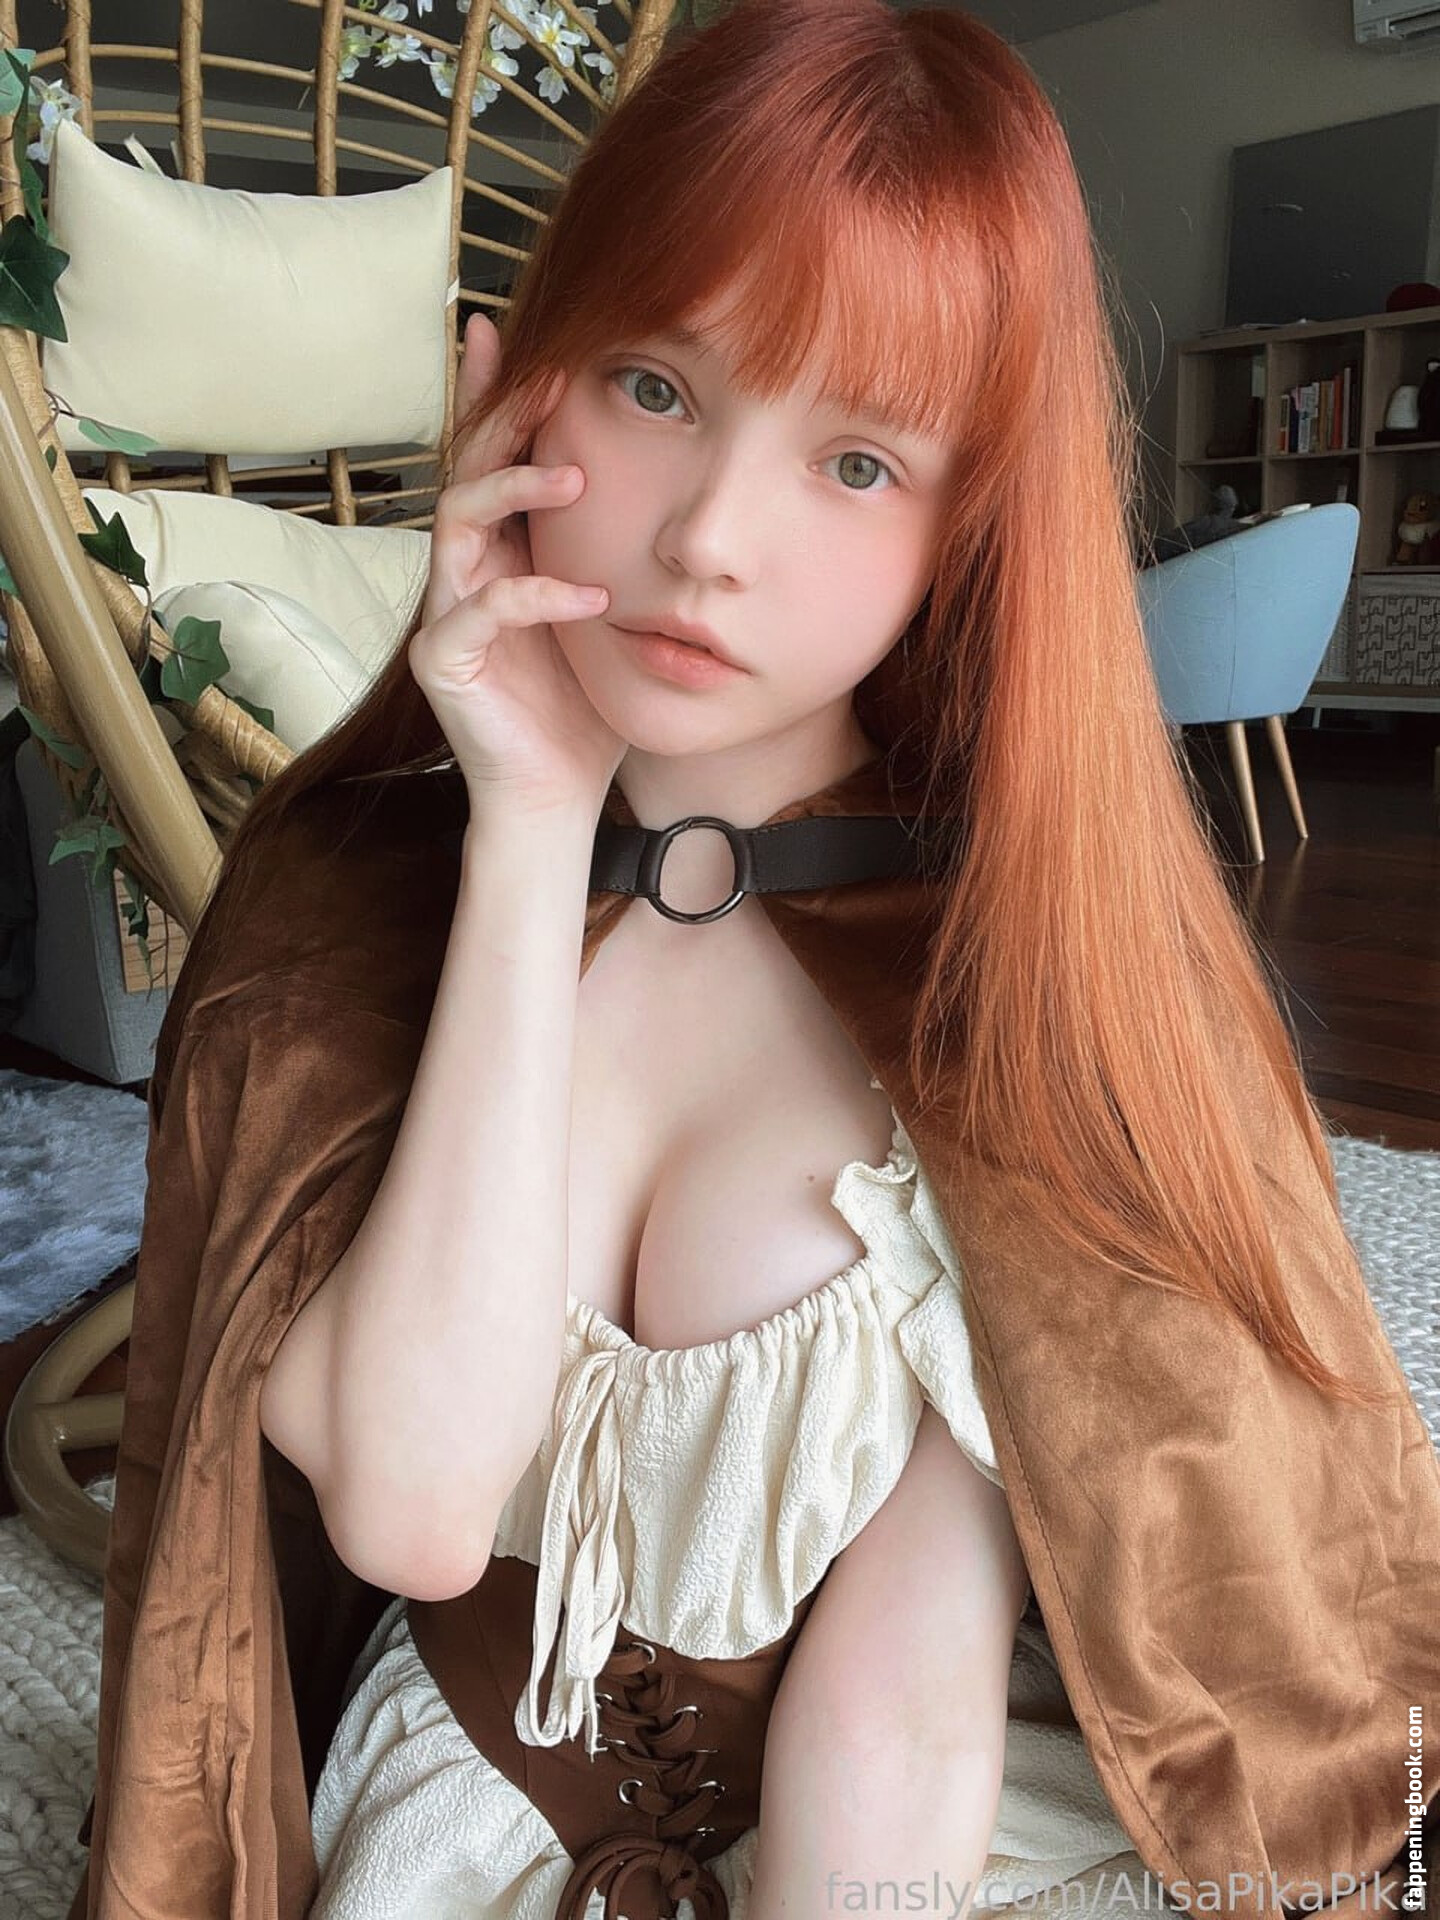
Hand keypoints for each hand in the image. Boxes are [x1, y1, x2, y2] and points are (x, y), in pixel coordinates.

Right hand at [409, 314, 626, 815]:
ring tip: (576, 478)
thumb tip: (679, 486)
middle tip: (550, 372)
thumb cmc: (585, 705)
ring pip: (458, 522)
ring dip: (516, 491)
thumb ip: (616, 550)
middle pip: (468, 468)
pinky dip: (536, 597)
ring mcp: (446, 612)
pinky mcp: (442, 660)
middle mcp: (464, 570)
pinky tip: (590, 596)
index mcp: (502, 552)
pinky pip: (481, 612)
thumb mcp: (611, 613)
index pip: (492, 456)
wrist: (556, 793)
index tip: (516, 328)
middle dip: (504, 416)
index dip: (496, 392)